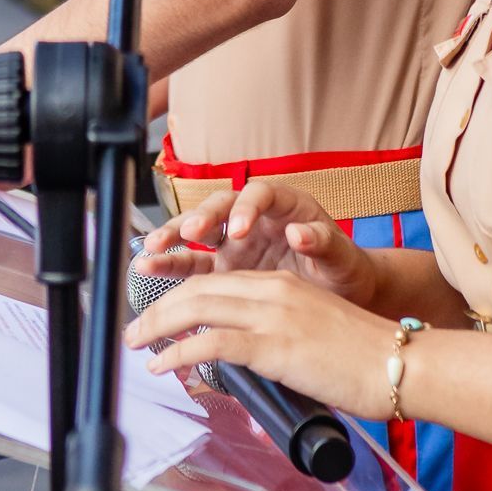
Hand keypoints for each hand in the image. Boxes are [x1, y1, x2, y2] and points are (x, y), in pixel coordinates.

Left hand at [125, 269, 397, 421]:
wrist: (397, 362)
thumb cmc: (362, 357)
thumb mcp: (311, 334)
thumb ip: (275, 337)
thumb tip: (242, 363)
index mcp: (282, 283)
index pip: (217, 281)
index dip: (181, 295)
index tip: (158, 315)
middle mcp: (272, 289)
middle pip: (200, 288)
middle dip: (159, 307)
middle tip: (134, 329)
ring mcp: (272, 313)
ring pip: (198, 306)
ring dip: (158, 325)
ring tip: (136, 343)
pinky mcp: (274, 343)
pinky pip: (213, 340)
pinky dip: (180, 351)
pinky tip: (162, 364)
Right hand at [140, 181, 378, 308]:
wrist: (340, 296)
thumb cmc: (342, 269)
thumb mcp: (340, 257)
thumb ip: (322, 243)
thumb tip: (300, 232)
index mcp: (286, 206)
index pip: (261, 194)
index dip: (246, 207)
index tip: (238, 229)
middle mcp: (255, 219)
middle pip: (222, 206)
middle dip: (203, 217)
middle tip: (189, 233)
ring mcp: (236, 244)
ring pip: (200, 233)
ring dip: (175, 238)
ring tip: (152, 250)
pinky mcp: (224, 270)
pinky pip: (194, 265)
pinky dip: (172, 266)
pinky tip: (149, 269)